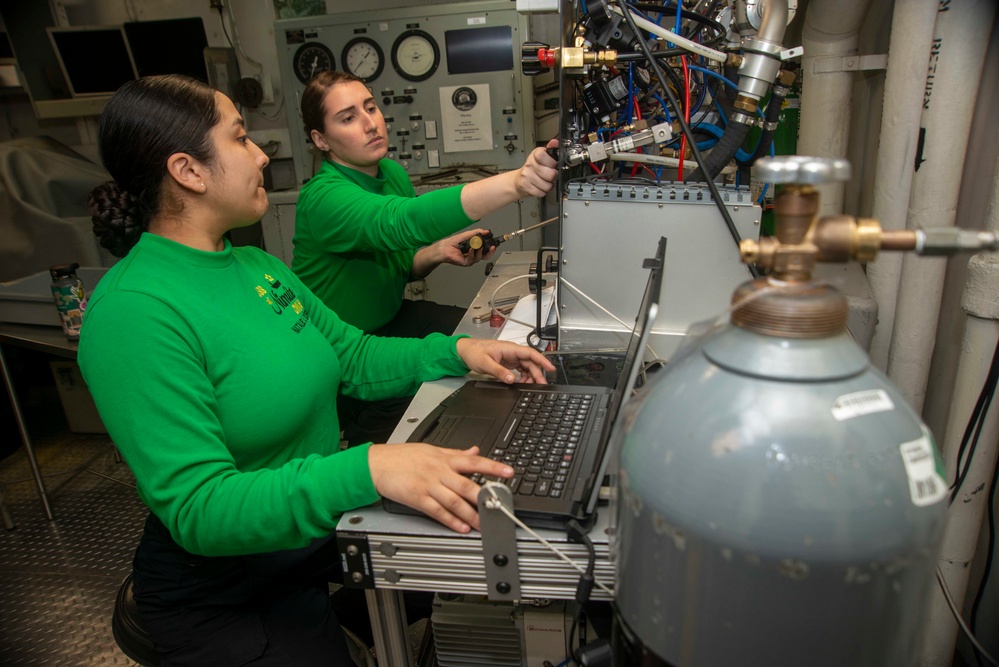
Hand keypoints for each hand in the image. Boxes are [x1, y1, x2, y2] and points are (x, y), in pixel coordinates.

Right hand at [368, 443, 513, 531]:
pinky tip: (462, 527)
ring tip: (484, 524)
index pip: (474, 461)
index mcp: (445, 459)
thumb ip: (455, 452)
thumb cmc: (403, 456)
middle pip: (467, 484)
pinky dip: (450, 520)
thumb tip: (475, 450)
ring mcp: (429, 486)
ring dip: (471, 514)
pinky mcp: (417, 498)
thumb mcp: (431, 449)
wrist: (377, 464)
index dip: (493, 467)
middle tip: (501, 505)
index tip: (509, 472)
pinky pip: (437, 511)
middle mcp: (439, 472)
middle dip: (486, 496)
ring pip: (454, 501)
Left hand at [436, 228, 497, 266]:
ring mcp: (470, 258)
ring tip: (478, 246)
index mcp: (475, 248)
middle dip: (490, 252)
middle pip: (485, 256)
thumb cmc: (455, 242)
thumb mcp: (468, 234)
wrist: (446, 246)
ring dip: (480, 252)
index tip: (494, 244)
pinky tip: (470, 249)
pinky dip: (472, 254)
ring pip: (479, 258)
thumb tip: (486, 231)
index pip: (486, 249)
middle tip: (492, 247)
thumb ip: (478, 232)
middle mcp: (474, 254)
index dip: (490, 248)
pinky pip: (472, 259)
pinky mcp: (466, 262)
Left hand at [455, 338, 555, 383]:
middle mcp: (512, 352)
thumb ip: (499, 372)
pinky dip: (523, 376)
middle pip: (530, 362)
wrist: (465, 351)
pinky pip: (521, 369)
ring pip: (527, 367)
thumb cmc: (474, 352)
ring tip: (530, 386)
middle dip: (537, 374)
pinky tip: (522, 383)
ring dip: (530, 376)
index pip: (530, 353)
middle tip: (541, 385)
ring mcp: (511, 357)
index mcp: (509, 348)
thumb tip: (511, 380)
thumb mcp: (485, 363)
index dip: (542, 360)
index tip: (551, 368)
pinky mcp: (508, 362)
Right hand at [514, 138, 558, 197]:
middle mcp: (529, 164)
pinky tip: (539, 186)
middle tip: (550, 175)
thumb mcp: (541, 157)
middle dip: (553, 177)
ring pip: (547, 185)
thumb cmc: (533, 168)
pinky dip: (542, 191)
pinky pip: (541, 192)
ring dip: (548, 185)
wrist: (519, 180)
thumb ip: (550, 150)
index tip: (553, 164)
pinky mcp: (525, 186)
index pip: (544, 156)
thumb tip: (555, 142)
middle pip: (550, 174)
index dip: (552, 162)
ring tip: (545, 181)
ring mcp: (526, 176)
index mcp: (535, 155)